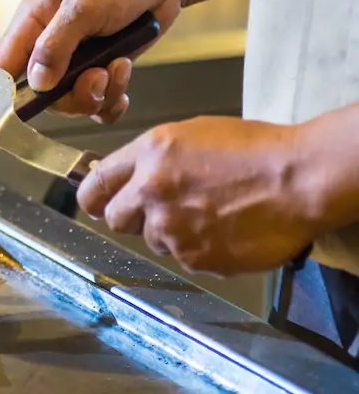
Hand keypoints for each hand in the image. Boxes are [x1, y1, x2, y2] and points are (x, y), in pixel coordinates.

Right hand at [0, 0, 184, 123]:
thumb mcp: (83, 6)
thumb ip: (56, 45)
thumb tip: (37, 83)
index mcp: (31, 24)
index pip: (2, 68)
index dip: (4, 94)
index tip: (24, 109)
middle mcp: (49, 46)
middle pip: (43, 96)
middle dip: (73, 96)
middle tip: (97, 77)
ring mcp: (77, 60)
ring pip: (74, 102)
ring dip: (99, 95)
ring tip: (118, 67)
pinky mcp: (102, 69)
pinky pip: (99, 103)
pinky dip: (112, 101)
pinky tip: (123, 80)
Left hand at [76, 116, 318, 274]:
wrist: (299, 179)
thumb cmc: (255, 150)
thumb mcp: (191, 135)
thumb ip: (152, 158)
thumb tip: (128, 179)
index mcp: (149, 155)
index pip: (95, 185)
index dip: (93, 198)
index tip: (95, 204)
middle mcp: (152, 192)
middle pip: (115, 219)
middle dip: (131, 217)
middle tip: (160, 211)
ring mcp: (172, 228)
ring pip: (153, 240)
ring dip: (171, 233)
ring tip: (208, 214)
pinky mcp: (195, 257)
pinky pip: (185, 258)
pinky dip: (200, 249)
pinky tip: (225, 230)